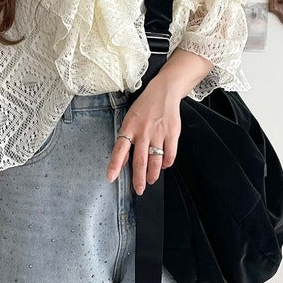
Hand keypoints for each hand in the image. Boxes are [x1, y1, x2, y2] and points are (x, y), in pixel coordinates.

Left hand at [106, 75, 181, 195]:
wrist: (164, 92)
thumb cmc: (144, 107)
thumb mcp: (129, 119)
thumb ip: (126, 139)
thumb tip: (122, 160)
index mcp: (129, 127)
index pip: (119, 149)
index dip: (115, 165)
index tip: (111, 178)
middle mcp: (143, 131)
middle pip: (140, 161)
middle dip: (139, 179)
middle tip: (139, 189)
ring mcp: (158, 133)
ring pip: (155, 161)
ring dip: (153, 174)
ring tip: (151, 180)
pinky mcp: (172, 133)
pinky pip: (170, 154)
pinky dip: (167, 163)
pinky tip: (164, 165)